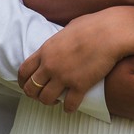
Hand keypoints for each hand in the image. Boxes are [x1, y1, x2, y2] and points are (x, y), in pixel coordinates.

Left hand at [18, 8, 133, 113]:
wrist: (110, 33)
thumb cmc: (93, 26)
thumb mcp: (69, 28)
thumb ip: (61, 38)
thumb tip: (64, 37)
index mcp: (46, 50)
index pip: (24, 70)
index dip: (23, 81)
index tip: (28, 85)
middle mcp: (50, 65)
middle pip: (31, 88)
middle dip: (34, 95)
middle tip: (42, 95)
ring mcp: (63, 76)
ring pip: (45, 99)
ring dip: (50, 102)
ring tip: (57, 100)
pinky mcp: (79, 86)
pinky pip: (69, 105)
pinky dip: (69, 108)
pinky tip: (72, 106)